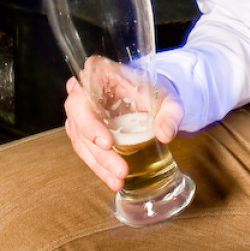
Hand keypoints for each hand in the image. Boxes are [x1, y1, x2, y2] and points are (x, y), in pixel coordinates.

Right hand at [64, 75, 184, 190]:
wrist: (153, 100)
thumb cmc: (156, 93)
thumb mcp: (169, 100)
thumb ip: (170, 113)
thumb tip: (165, 134)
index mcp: (101, 71)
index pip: (85, 86)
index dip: (91, 112)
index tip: (107, 140)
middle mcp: (85, 90)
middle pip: (78, 115)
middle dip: (94, 142)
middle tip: (115, 162)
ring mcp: (82, 111)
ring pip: (79, 137)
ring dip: (98, 161)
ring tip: (118, 178)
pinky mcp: (84, 129)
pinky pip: (84, 149)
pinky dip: (98, 166)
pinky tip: (112, 179)